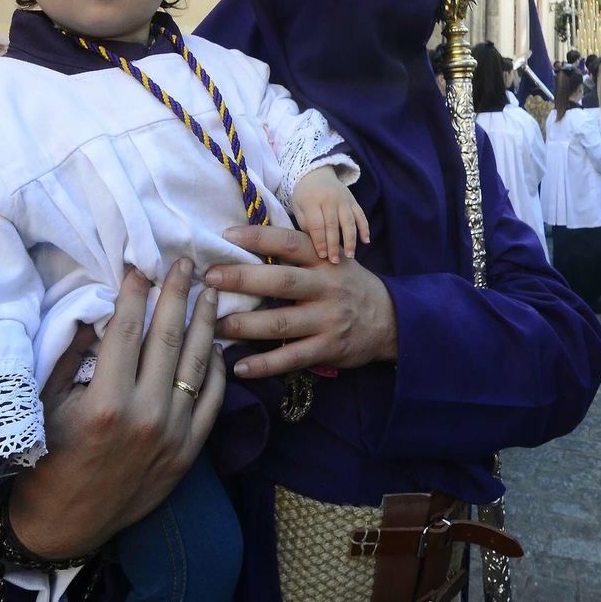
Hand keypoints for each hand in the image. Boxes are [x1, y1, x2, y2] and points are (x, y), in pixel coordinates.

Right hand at [6, 260, 225, 560]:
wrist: (67, 524)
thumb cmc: (47, 459)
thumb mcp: (45, 405)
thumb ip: (68, 356)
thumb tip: (94, 310)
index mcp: (105, 403)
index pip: (125, 332)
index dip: (134, 294)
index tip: (139, 267)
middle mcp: (145, 416)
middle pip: (168, 339)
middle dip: (178, 295)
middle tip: (185, 264)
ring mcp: (172, 435)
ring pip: (197, 365)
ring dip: (205, 323)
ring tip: (210, 293)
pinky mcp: (188, 453)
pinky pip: (212, 401)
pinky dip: (217, 369)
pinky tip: (215, 344)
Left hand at [206, 225, 397, 378]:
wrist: (391, 320)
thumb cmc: (348, 285)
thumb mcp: (333, 260)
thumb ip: (299, 254)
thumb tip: (249, 240)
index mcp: (324, 260)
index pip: (289, 243)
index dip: (259, 237)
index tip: (226, 234)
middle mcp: (327, 287)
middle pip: (281, 281)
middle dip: (242, 278)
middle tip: (209, 278)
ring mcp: (328, 320)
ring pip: (282, 323)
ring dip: (244, 325)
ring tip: (212, 325)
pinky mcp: (329, 348)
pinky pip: (292, 358)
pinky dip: (264, 365)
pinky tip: (239, 367)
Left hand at [290, 165, 369, 260]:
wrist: (316, 173)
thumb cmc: (304, 195)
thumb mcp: (298, 206)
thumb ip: (305, 224)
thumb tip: (315, 244)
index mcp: (312, 201)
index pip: (317, 225)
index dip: (320, 242)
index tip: (322, 256)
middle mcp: (329, 199)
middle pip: (333, 225)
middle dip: (334, 245)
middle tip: (335, 261)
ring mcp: (344, 199)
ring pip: (349, 222)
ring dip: (350, 240)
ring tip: (350, 256)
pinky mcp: (353, 200)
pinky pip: (361, 215)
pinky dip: (365, 228)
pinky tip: (366, 241)